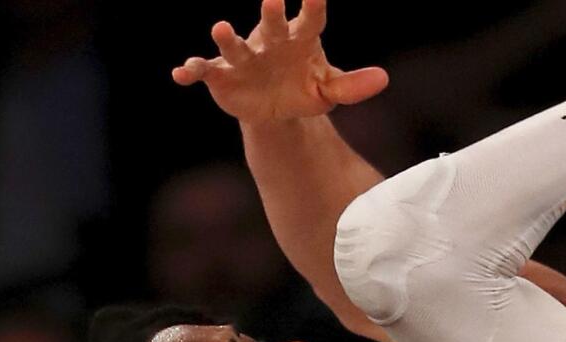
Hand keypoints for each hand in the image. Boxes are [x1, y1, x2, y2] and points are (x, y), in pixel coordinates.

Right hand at [172, 0, 388, 123]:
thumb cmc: (303, 87)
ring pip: (234, 46)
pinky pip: (206, 72)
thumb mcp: (329, 90)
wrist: (275, 107)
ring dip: (227, 39)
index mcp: (299, 39)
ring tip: (221, 28)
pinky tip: (181, 74)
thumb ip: (353, 86)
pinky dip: (192, 71)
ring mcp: (244, 58)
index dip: (315, 6)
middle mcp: (269, 42)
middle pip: (271, 26)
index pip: (311, 20)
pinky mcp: (222, 77)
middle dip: (271, 13)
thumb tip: (383, 79)